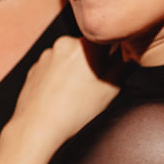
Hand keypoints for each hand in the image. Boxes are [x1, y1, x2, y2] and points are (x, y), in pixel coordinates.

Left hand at [4, 38, 120, 163]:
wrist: (37, 125)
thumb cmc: (75, 110)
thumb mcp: (111, 89)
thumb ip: (122, 66)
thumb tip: (129, 54)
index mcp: (86, 45)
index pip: (107, 38)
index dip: (113, 51)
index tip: (113, 65)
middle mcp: (64, 43)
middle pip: (87, 48)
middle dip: (93, 62)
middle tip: (94, 85)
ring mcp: (46, 55)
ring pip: (68, 58)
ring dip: (74, 69)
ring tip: (75, 93)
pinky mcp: (34, 67)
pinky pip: (53, 67)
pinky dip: (59, 77)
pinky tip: (61, 95)